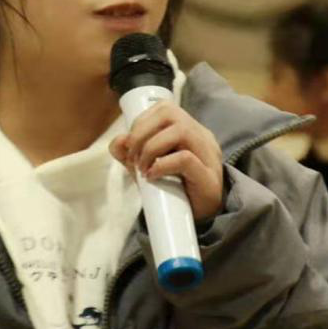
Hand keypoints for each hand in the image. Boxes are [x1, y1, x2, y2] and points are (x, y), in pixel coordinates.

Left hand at [109, 101, 224, 221]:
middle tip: (133, 157)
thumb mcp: (145, 167)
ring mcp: (208, 154)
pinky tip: (152, 177)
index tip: (130, 146)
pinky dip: (162, 165)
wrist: (197, 219)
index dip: (140, 123)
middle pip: (170, 113)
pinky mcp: (208, 176)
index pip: (163, 108)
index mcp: (188, 129)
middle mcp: (201, 136)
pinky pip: (186, 158)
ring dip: (151, 147)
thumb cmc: (172, 189)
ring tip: (143, 168)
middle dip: (142, 132)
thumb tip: (119, 141)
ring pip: (180, 130)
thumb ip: (129, 153)